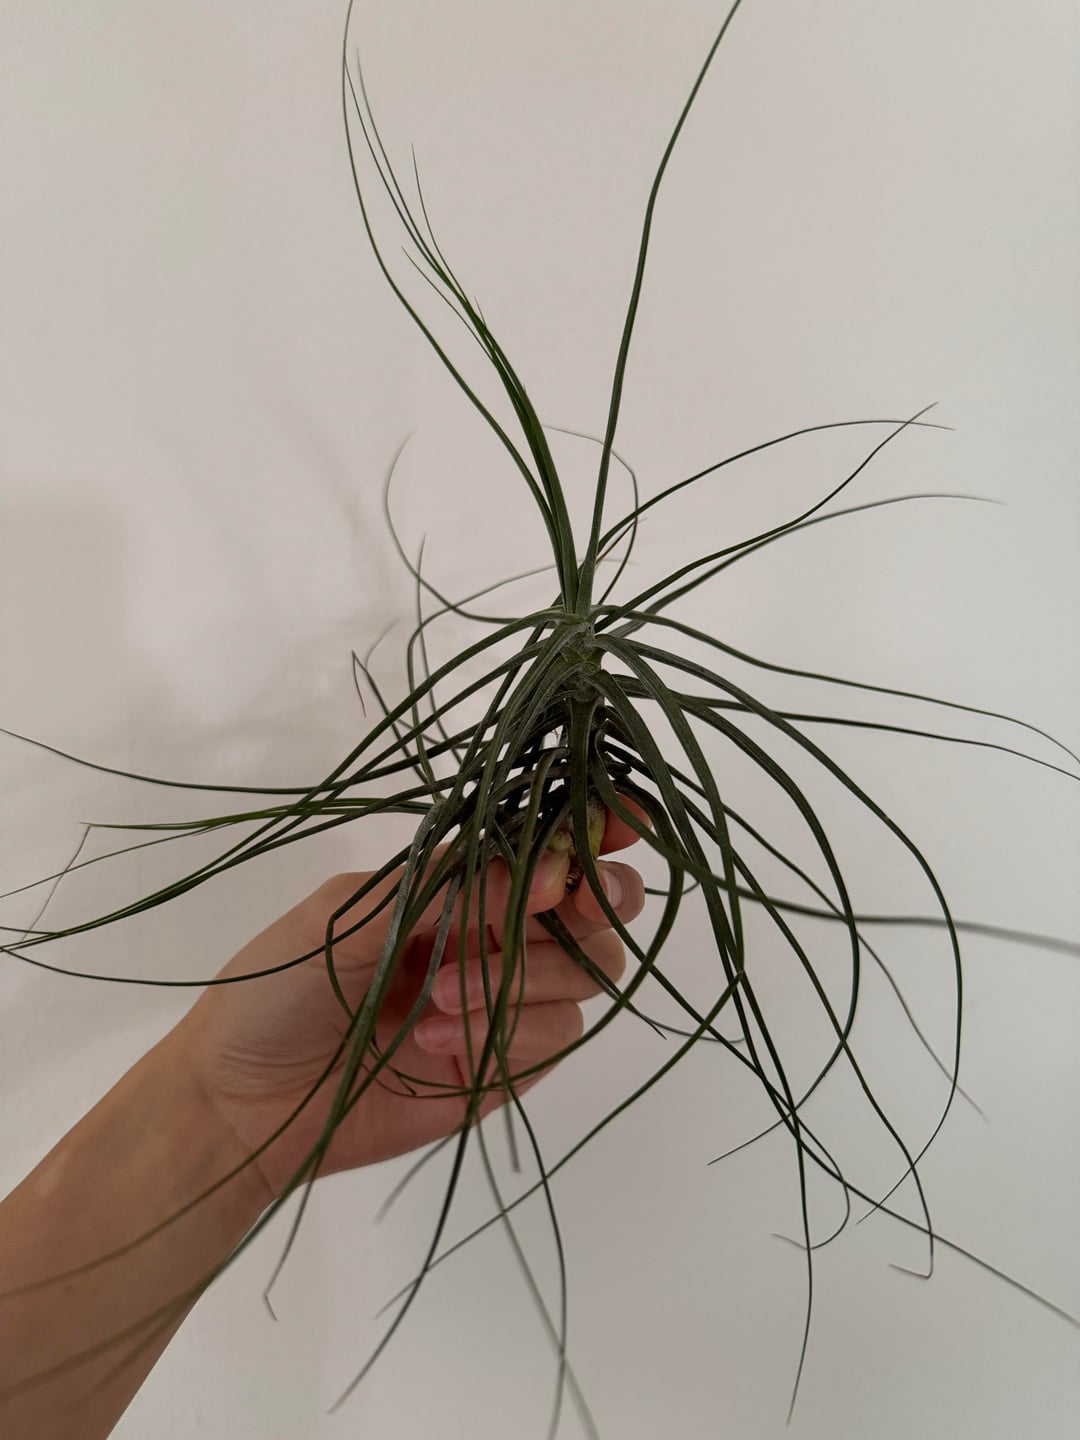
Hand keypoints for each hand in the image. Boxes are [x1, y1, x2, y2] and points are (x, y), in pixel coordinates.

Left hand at [169, 813, 644, 1204]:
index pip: (548, 842)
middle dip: (591, 901)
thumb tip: (551, 870)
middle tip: (554, 908)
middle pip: (597, 905)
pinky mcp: (507, 1064)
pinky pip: (558, 1036)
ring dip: (522, 979)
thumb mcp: (358, 915)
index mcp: (459, 881)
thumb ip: (459, 892)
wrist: (242, 1100)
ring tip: (435, 1001)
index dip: (597, 824)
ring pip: (587, 970)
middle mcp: (497, 931)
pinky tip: (434, 1044)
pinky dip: (506, 1033)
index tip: (619, 823)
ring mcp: (508, 1000)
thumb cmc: (279, 985)